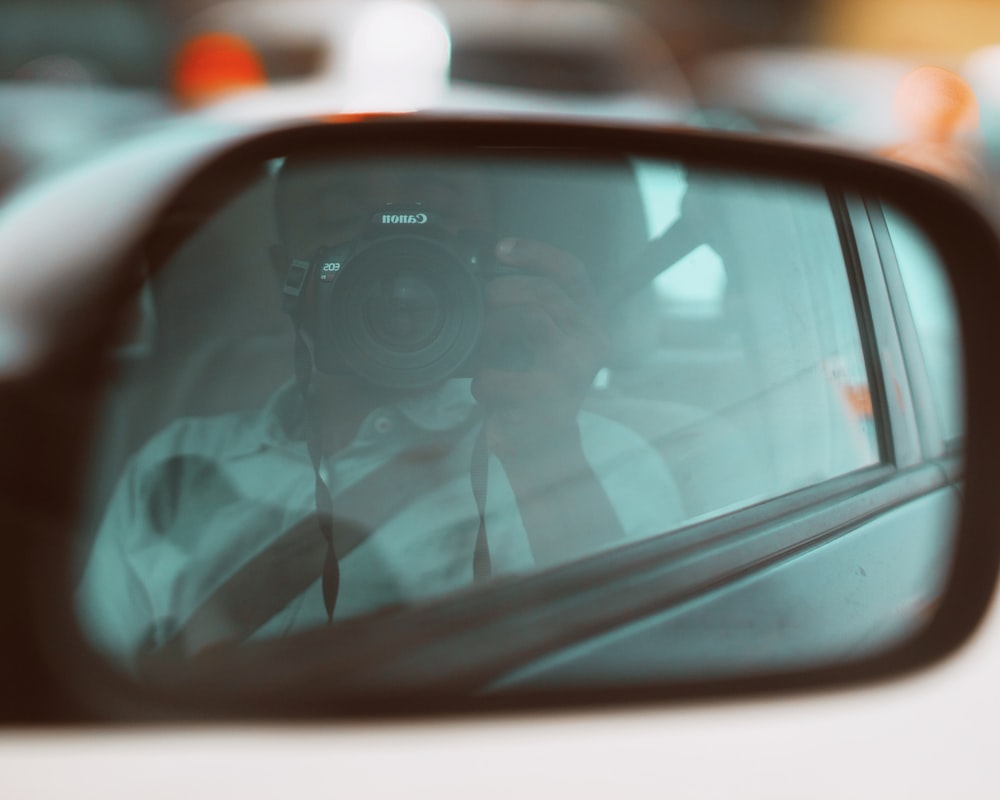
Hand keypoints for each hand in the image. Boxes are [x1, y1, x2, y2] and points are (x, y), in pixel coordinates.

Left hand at [471, 237, 607, 457]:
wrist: (544, 449)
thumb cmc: (533, 388)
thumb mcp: (537, 343)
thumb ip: (526, 310)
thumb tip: (484, 275)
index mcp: (590, 323)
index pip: (572, 272)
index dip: (535, 252)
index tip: (499, 247)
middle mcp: (591, 342)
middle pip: (547, 292)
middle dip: (504, 289)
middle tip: (481, 301)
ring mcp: (573, 371)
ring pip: (530, 320)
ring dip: (493, 329)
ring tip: (482, 348)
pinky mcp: (548, 399)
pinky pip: (499, 373)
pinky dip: (481, 380)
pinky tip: (485, 391)